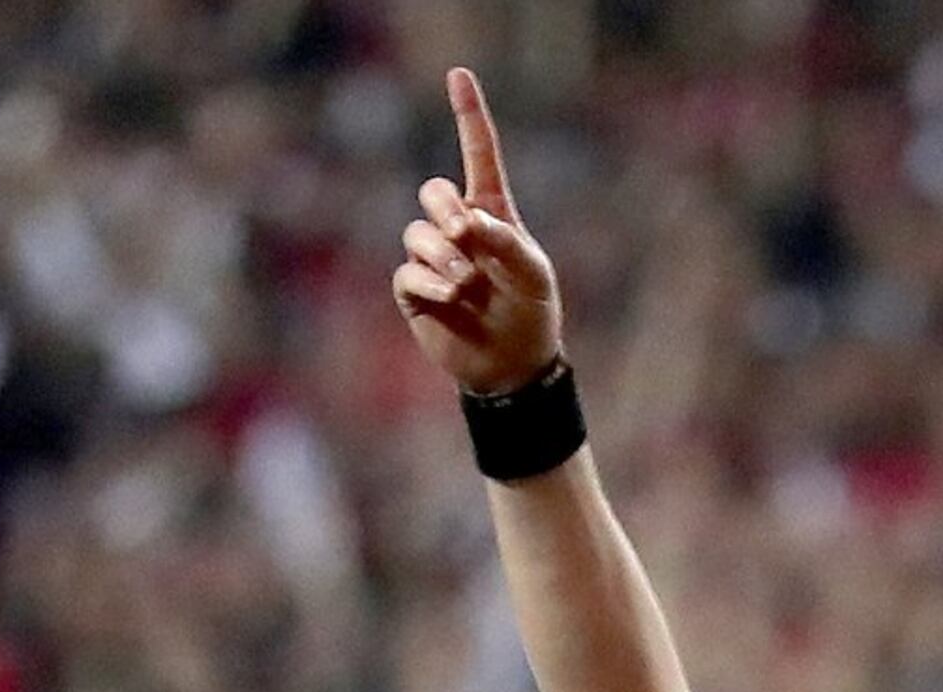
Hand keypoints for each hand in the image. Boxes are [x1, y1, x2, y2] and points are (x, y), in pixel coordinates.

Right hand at [394, 68, 564, 395]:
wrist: (513, 365)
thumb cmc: (531, 312)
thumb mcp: (534, 274)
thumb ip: (507, 242)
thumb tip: (467, 223)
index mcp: (492, 212)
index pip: (477, 152)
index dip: (468, 114)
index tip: (458, 74)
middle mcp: (458, 230)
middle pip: (435, 192)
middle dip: (445, 207)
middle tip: (466, 234)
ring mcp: (434, 260)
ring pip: (417, 233)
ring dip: (441, 253)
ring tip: (466, 282)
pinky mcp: (415, 292)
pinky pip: (407, 272)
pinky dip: (427, 279)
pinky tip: (449, 294)